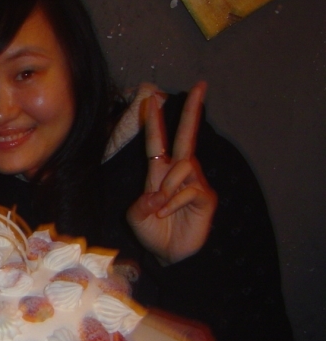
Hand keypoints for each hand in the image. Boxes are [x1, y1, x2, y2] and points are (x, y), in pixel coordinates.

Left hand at [126, 81, 217, 264]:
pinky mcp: (205, 197)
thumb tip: (157, 194)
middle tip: (199, 85)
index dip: (155, 122)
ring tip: (162, 208)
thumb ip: (141, 203)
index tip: (152, 99)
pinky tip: (168, 213)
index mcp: (158, 173)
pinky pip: (189, 188)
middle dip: (192, 111)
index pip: (157, 142)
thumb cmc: (153, 232)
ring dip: (167, 187)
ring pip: (183, 166)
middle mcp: (178, 173)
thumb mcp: (136, 216)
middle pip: (186, 137)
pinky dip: (175, 200)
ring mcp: (194, 182)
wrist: (169, 255)